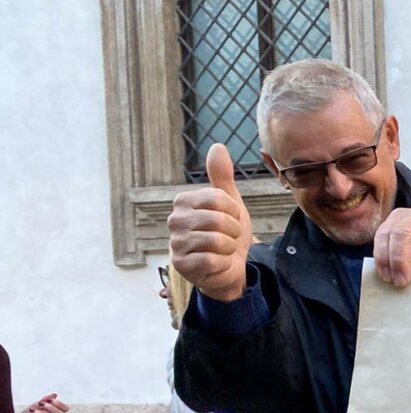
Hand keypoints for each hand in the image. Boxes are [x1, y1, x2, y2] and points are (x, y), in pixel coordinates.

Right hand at [168, 144, 253, 302]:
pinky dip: (223, 262)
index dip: (234, 211)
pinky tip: (218, 263)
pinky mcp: (182, 265)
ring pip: (217, 241)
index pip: (218, 198)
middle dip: (234, 231)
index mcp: (183, 201)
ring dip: (230, 248)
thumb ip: (222, 177)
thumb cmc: (228, 233)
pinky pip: (212, 260)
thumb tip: (217, 146)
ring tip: (224, 249)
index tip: (231, 219)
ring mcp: (175, 243)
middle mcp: (174, 220)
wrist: (230, 266)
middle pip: (218, 220)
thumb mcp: (229, 203)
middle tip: (229, 237)